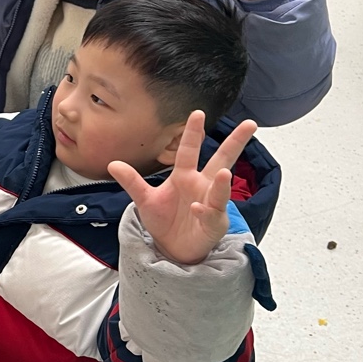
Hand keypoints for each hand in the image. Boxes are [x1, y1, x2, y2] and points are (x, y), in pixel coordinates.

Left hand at [108, 112, 257, 265]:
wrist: (170, 248)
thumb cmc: (163, 220)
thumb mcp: (144, 200)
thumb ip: (132, 182)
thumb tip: (113, 164)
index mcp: (184, 176)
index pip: (189, 150)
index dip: (193, 132)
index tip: (197, 113)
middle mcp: (202, 185)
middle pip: (222, 160)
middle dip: (235, 142)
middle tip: (249, 124)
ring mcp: (211, 203)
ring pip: (220, 189)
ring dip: (223, 183)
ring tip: (225, 174)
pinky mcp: (214, 223)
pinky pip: (212, 214)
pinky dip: (206, 211)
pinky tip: (197, 208)